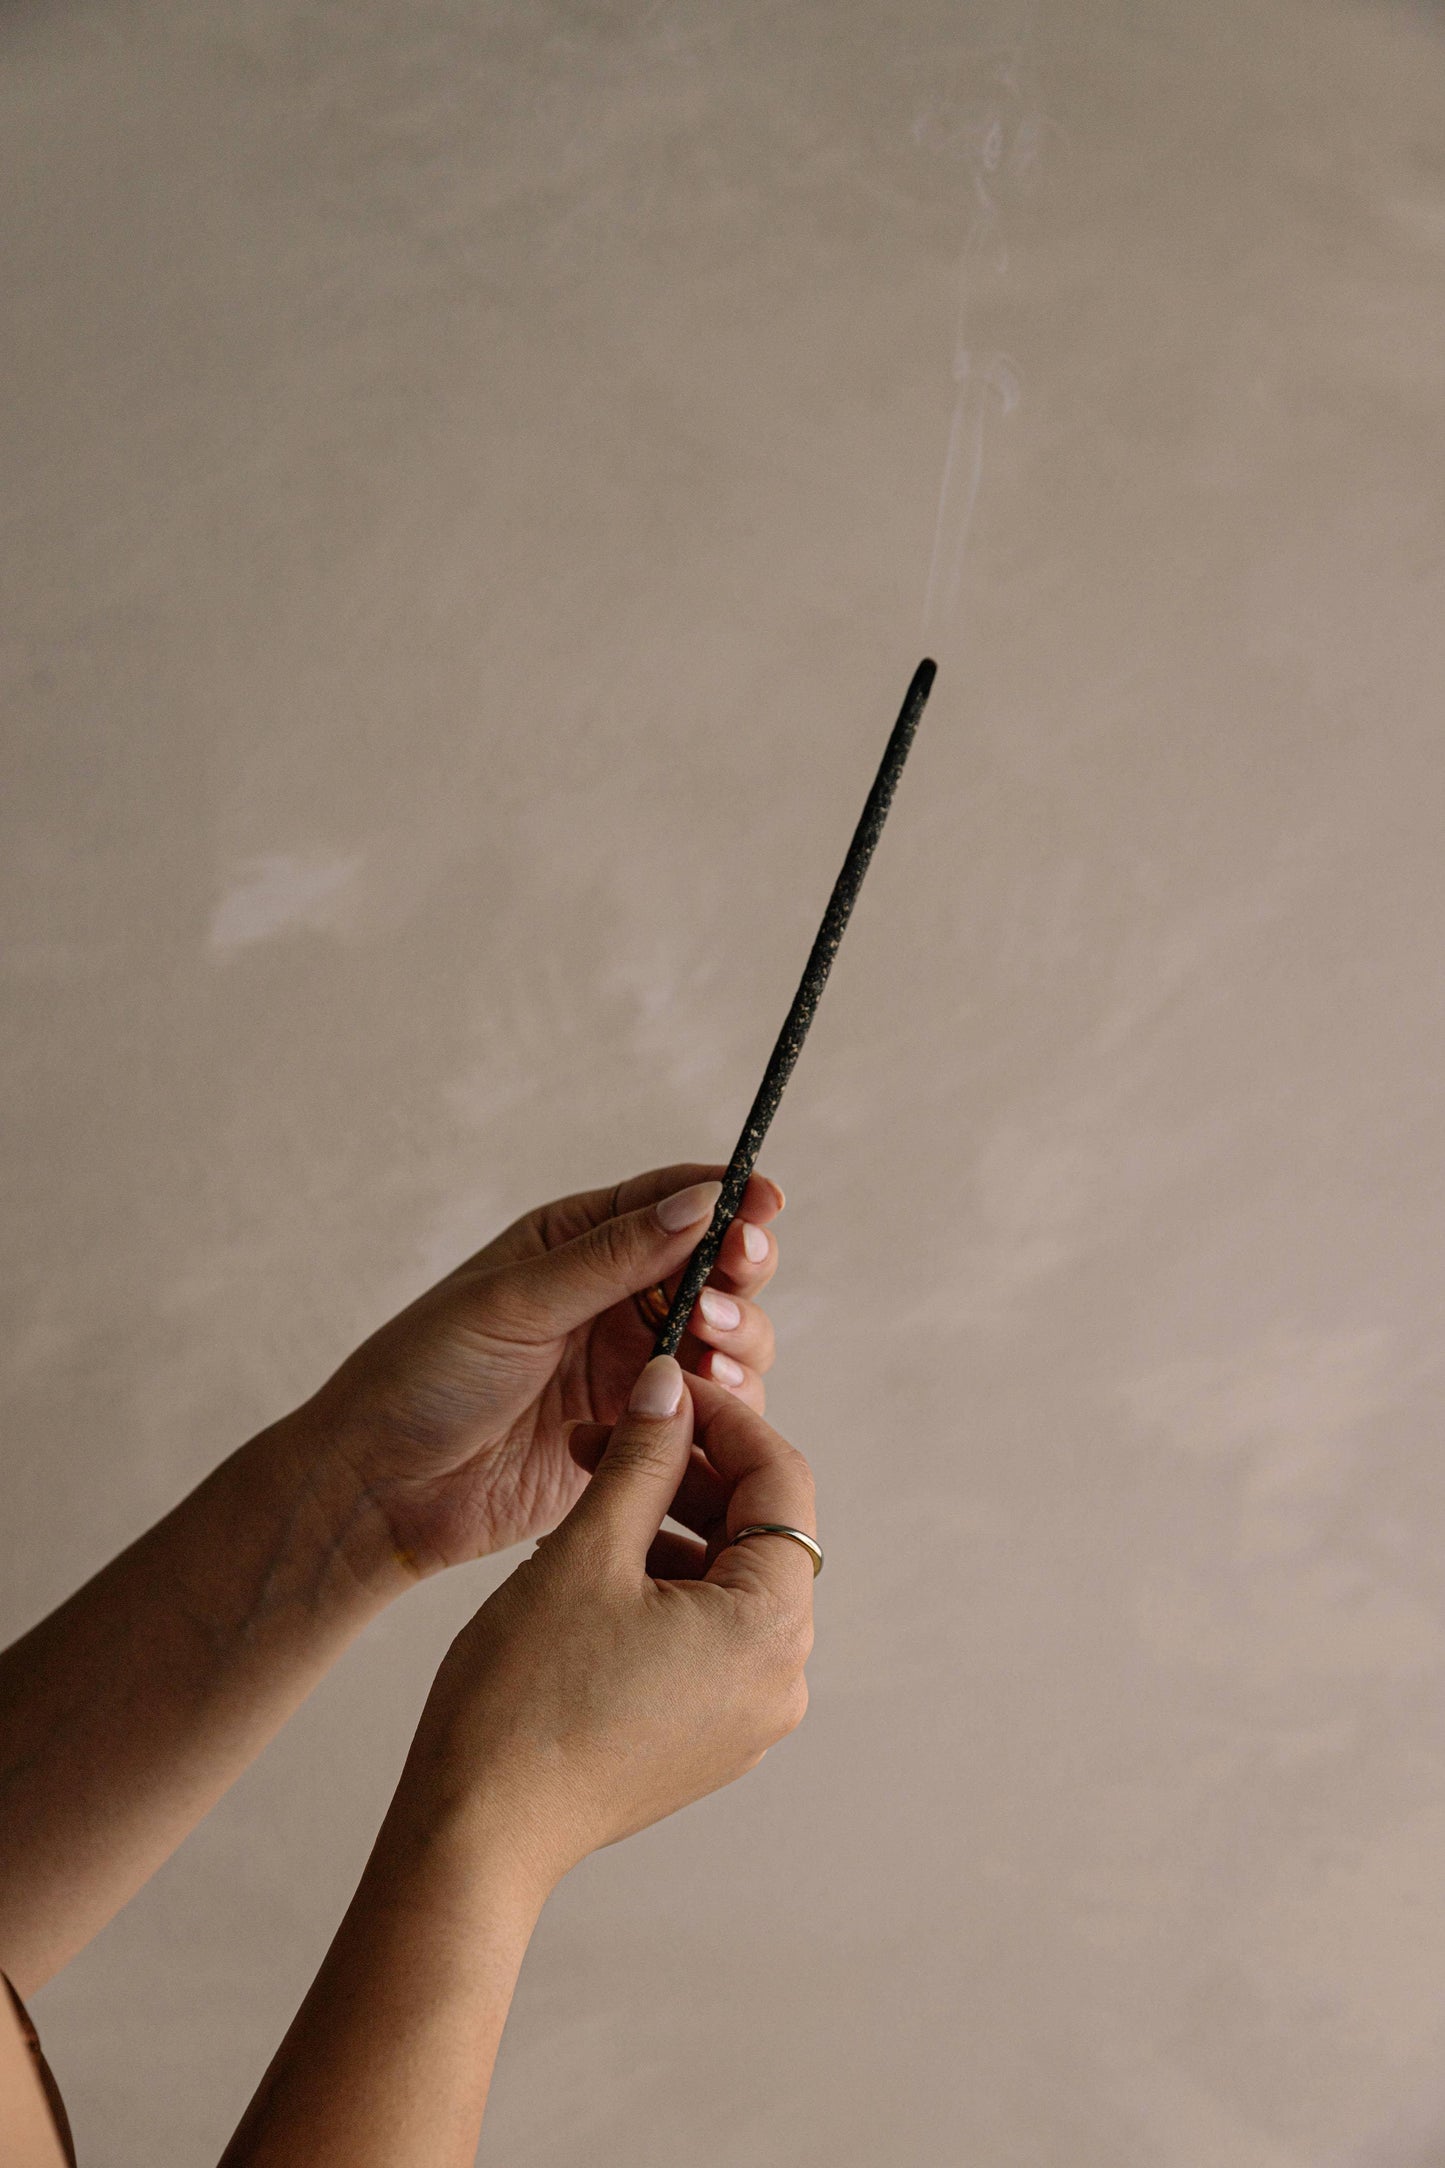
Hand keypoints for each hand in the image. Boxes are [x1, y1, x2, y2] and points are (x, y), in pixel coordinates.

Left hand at [295, 1165, 783, 1575]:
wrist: (382, 1488)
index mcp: (576, 1243)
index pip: (670, 1204)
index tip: (766, 1203)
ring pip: (725, 1341)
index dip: (727, 1200)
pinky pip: (709, 1414)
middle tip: (731, 1284)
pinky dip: (723, 1406)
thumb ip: (611, 1258)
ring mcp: (630, 1367)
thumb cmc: (422, 1377)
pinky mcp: (640, 1435)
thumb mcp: (513, 1303)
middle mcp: (614, 1299)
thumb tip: (699, 1203)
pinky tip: (702, 1404)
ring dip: (737, 1338)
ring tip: (709, 1346)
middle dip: (740, 1272)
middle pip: (716, 1270)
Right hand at [398, 1359, 816, 1896]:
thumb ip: (641, 1457)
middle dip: (686, 1471)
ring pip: (726, 1580)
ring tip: (588, 1494)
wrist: (477, 1836)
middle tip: (607, 1432)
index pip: (780, 1483)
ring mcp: (746, 1716)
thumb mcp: (586, 1551)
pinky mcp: (707, 1737)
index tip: (664, 1381)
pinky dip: (663, 1583)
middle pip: (758, 1533)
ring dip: (667, 1523)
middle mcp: (781, 1678)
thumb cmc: (525, 1698)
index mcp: (770, 1628)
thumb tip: (669, 1383)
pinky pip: (705, 1634)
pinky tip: (593, 1561)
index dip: (723, 1419)